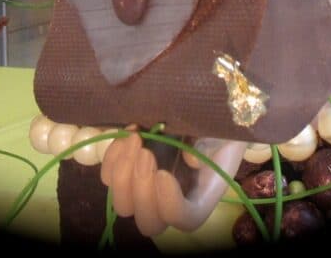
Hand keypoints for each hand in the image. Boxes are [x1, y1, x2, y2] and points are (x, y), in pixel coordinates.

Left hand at [100, 132, 246, 235]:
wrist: (199, 107)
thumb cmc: (216, 125)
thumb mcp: (221, 132)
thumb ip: (210, 146)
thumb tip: (192, 161)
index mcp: (199, 197)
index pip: (184, 220)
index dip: (170, 205)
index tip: (163, 174)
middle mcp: (169, 201)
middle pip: (148, 221)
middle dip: (142, 189)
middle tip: (146, 152)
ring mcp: (146, 189)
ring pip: (123, 204)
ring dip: (123, 174)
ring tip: (134, 139)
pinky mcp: (127, 172)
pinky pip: (109, 177)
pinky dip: (113, 158)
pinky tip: (128, 132)